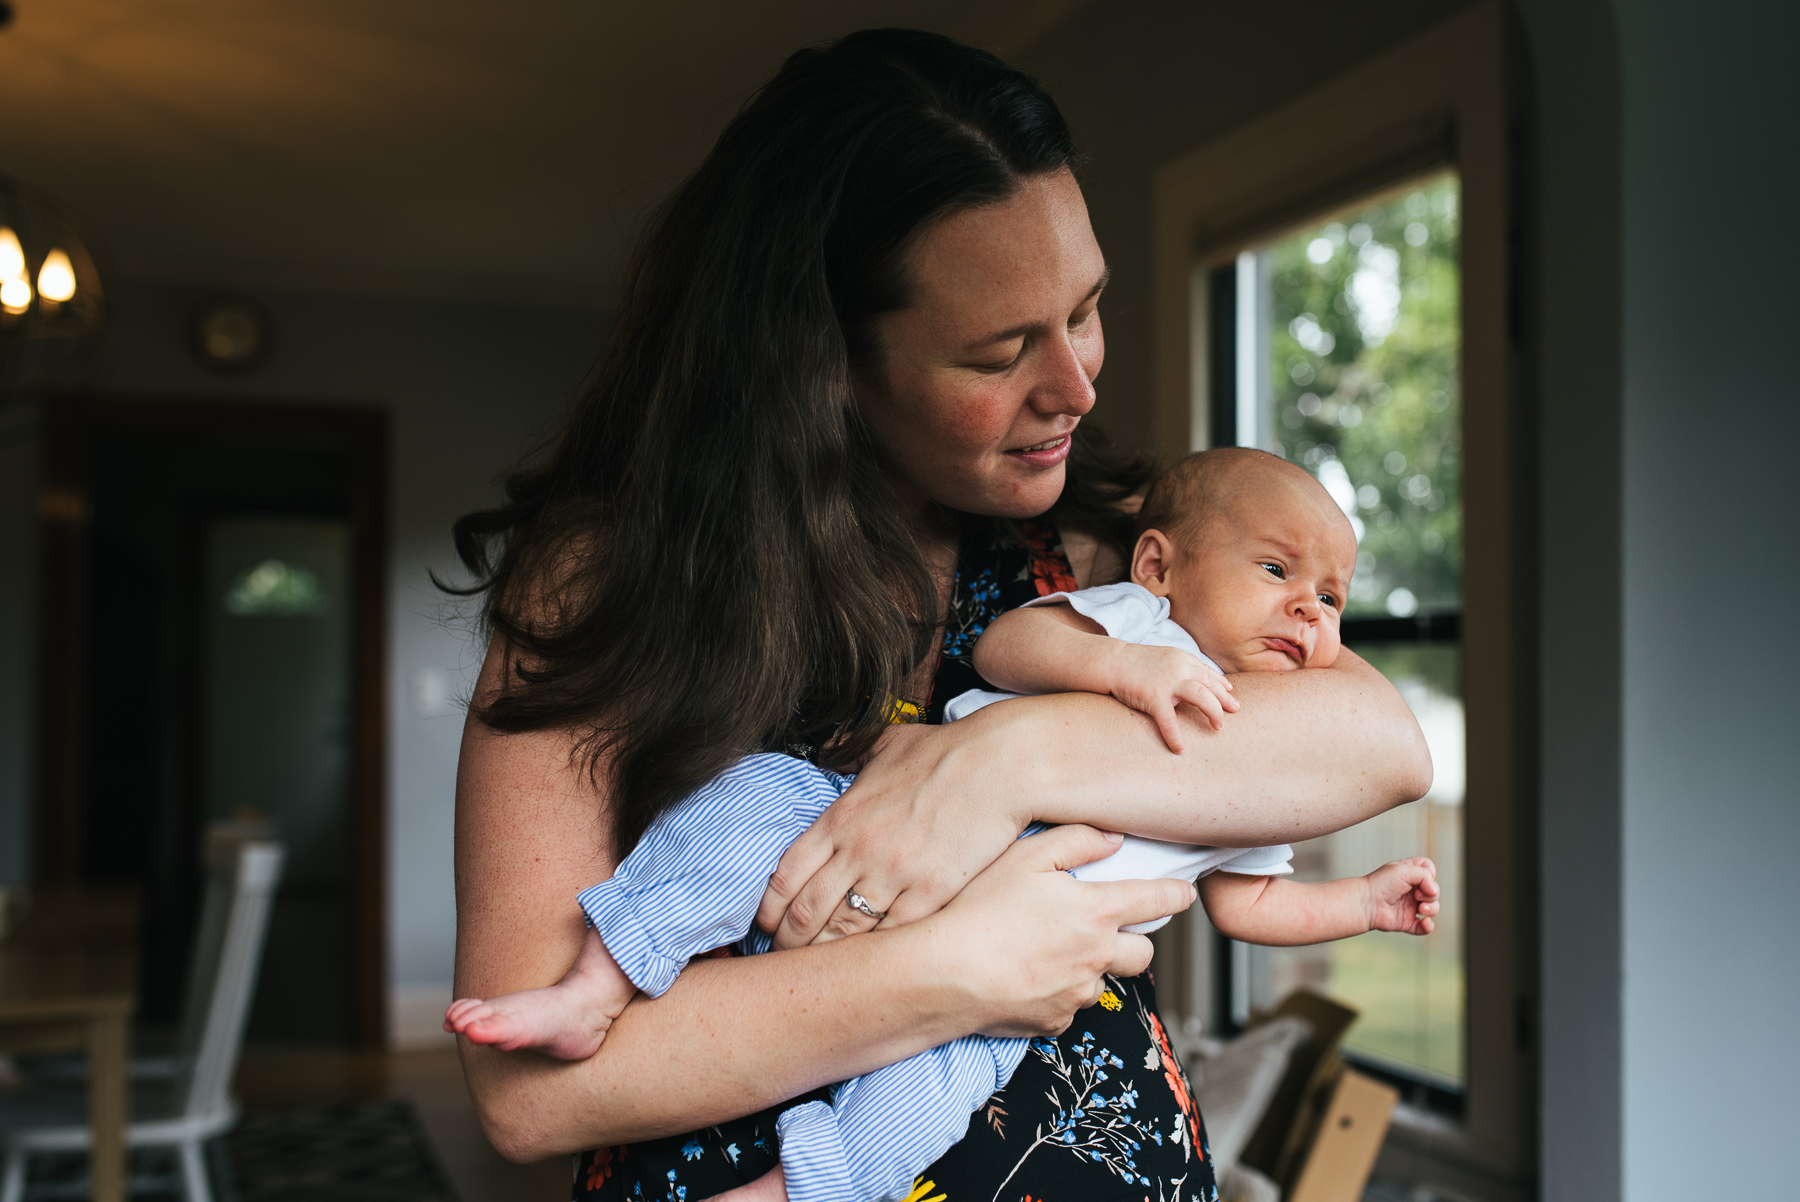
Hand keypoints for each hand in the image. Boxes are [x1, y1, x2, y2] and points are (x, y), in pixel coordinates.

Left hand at [757, 720, 1027, 947]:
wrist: (1002, 765)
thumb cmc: (947, 752)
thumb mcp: (887, 743)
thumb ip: (848, 751)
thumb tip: (827, 750)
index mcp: (842, 818)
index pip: (786, 875)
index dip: (769, 910)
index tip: (766, 925)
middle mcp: (859, 851)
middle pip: (806, 913)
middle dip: (789, 943)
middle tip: (787, 958)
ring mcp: (894, 875)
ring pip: (843, 933)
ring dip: (826, 956)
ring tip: (822, 973)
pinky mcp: (931, 893)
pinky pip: (892, 937)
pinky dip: (876, 955)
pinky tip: (870, 966)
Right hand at [934, 824, 1198, 1036]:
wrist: (945, 974)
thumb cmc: (980, 909)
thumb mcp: (1025, 857)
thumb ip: (1075, 841)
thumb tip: (1112, 839)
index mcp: (1096, 912)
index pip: (1158, 901)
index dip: (1178, 894)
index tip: (1185, 891)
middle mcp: (1097, 957)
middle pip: (1143, 953)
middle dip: (1136, 941)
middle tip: (1109, 928)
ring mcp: (1077, 994)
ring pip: (1101, 980)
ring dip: (1089, 968)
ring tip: (1047, 951)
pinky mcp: (1054, 1023)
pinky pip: (1067, 1007)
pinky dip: (1056, 993)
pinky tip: (1025, 976)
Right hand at [1105, 643, 1237, 751]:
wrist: (1110, 661)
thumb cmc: (1134, 663)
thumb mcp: (1163, 659)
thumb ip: (1179, 668)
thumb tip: (1196, 683)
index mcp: (1182, 659)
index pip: (1207, 672)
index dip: (1221, 684)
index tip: (1230, 694)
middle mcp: (1179, 668)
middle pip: (1211, 684)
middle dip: (1224, 699)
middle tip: (1235, 711)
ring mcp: (1167, 682)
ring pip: (1201, 696)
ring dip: (1213, 712)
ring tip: (1218, 727)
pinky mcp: (1153, 696)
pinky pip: (1169, 720)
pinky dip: (1175, 736)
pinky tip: (1180, 749)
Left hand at [1364, 856, 1439, 934]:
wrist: (1366, 903)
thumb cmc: (1381, 883)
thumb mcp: (1404, 870)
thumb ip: (1425, 875)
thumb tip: (1434, 892)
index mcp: (1409, 874)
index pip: (1429, 870)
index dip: (1430, 874)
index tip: (1421, 876)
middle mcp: (1411, 890)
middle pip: (1434, 891)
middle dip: (1431, 894)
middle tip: (1416, 894)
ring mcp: (1410, 907)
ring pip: (1433, 908)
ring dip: (1432, 909)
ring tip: (1421, 909)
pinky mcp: (1407, 922)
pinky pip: (1424, 927)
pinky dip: (1428, 926)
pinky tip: (1424, 922)